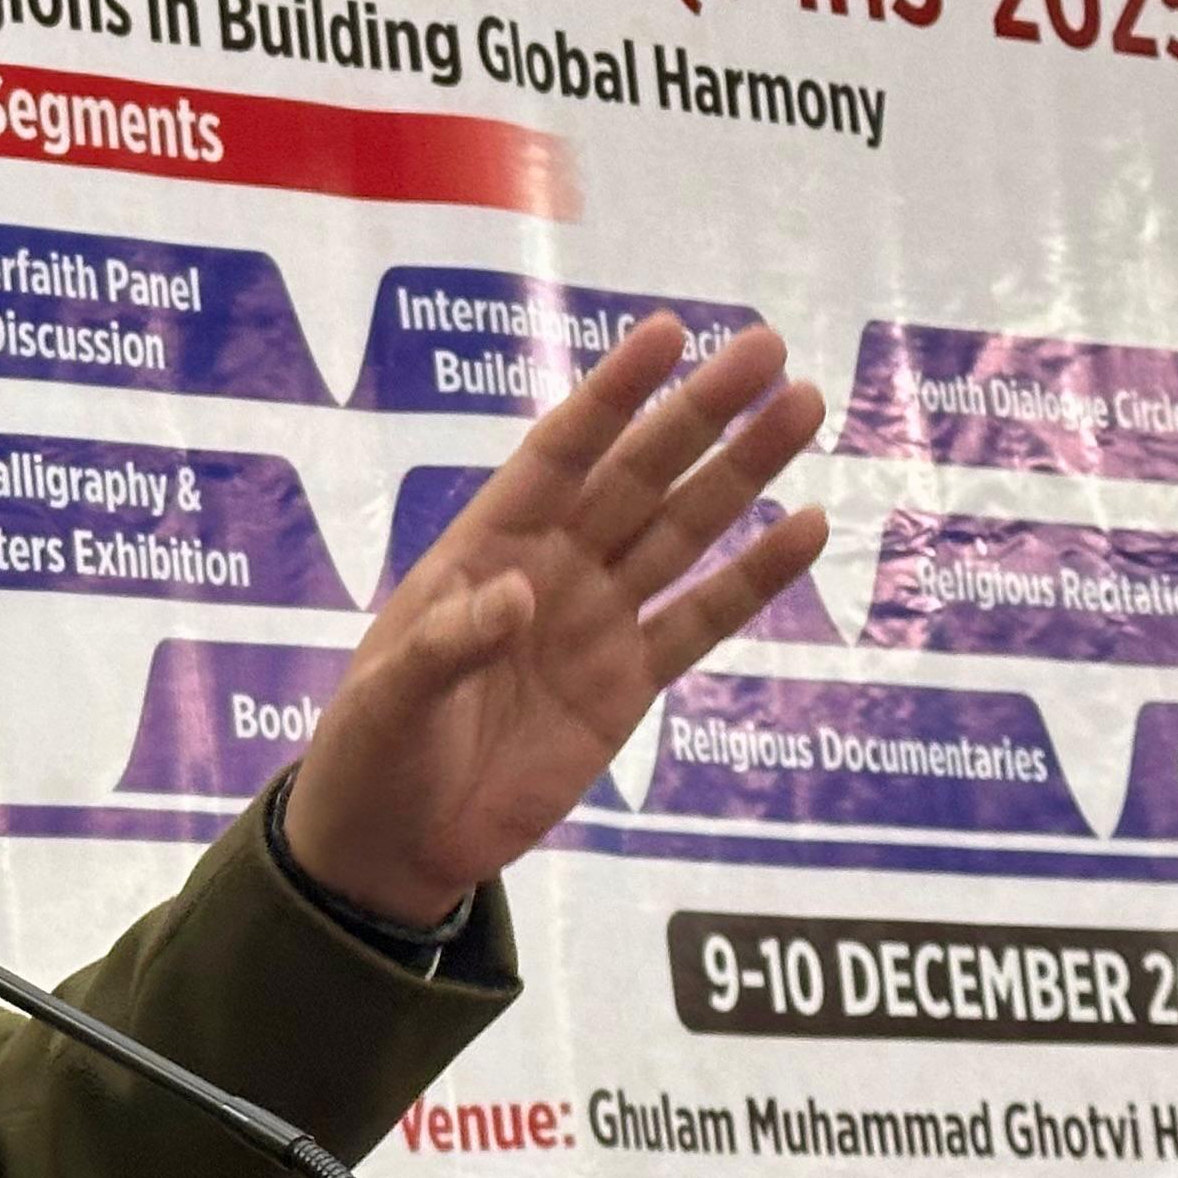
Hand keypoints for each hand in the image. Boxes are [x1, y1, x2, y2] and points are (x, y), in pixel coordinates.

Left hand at [287, 313, 828, 923]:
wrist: (396, 844)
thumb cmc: (372, 754)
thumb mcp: (389, 698)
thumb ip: (448, 644)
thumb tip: (522, 596)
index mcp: (485, 549)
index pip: (559, 454)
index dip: (613, 395)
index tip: (667, 333)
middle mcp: (551, 568)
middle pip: (638, 475)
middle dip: (700, 413)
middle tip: (768, 348)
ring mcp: (596, 622)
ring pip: (682, 531)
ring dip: (742, 473)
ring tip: (804, 407)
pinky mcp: (628, 684)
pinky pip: (700, 620)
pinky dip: (753, 578)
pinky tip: (805, 528)